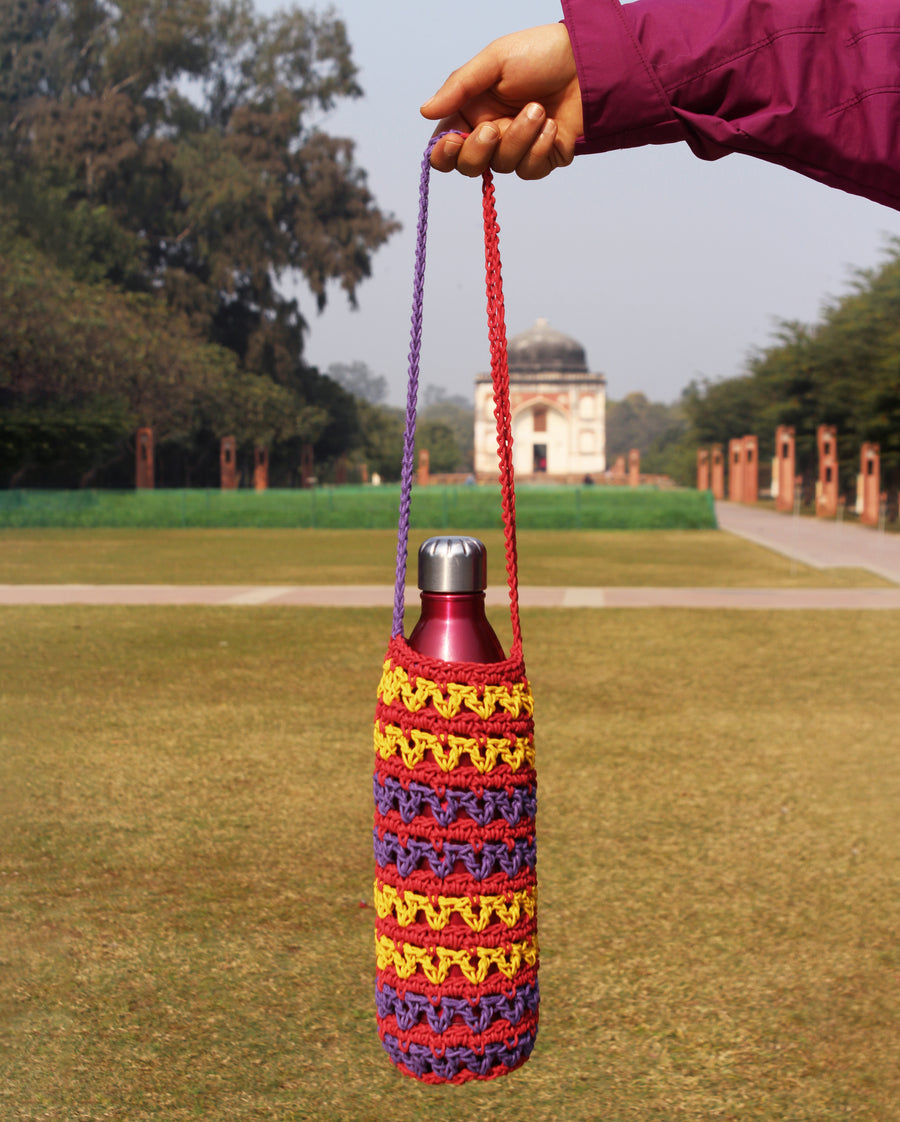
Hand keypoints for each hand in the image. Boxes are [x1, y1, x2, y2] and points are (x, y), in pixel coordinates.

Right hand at [420, 24, 581, 179]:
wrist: (588, 62)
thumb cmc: (540, 54)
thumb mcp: (494, 60)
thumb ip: (458, 87)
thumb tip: (424, 112)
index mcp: (473, 110)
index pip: (446, 146)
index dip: (443, 153)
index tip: (451, 141)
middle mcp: (492, 133)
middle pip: (469, 166)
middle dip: (478, 151)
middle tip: (493, 128)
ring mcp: (517, 148)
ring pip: (502, 166)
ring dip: (519, 138)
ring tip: (538, 110)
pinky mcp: (542, 159)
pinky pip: (529, 170)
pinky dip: (539, 148)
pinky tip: (552, 125)